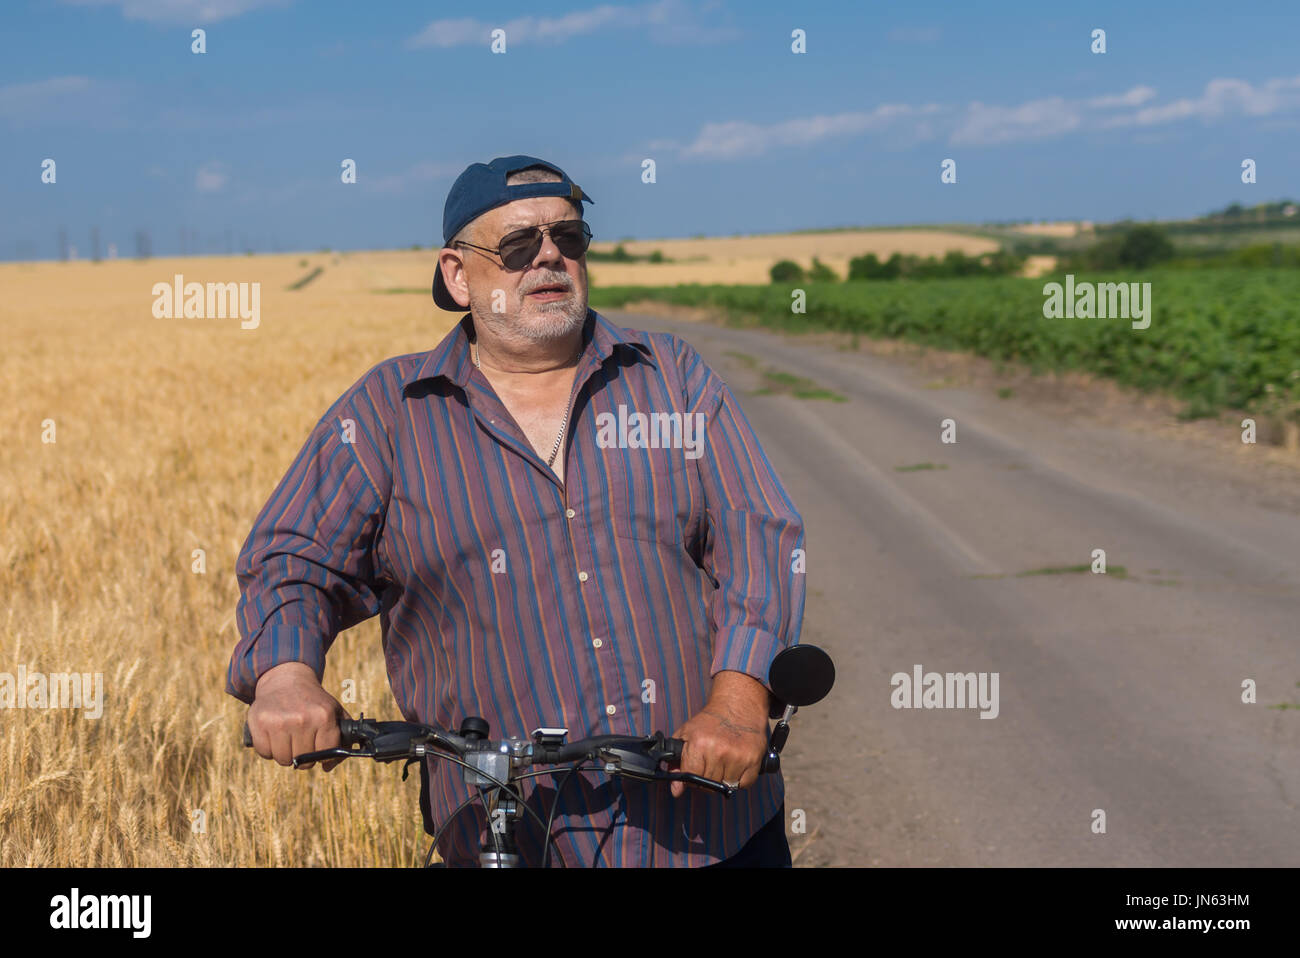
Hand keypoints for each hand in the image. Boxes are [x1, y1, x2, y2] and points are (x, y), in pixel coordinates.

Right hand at [246, 662, 349, 770]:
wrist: (286, 679)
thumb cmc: (312, 701)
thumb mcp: (334, 711)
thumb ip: (342, 739)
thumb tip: (328, 767)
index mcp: (324, 716)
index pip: (326, 754)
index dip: (323, 754)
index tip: (319, 746)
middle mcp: (302, 719)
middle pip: (304, 761)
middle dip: (303, 755)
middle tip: (301, 739)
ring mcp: (279, 722)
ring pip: (283, 760)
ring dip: (285, 753)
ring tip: (288, 736)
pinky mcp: (259, 723)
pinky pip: (265, 753)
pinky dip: (268, 748)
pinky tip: (274, 734)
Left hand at [669, 670, 770, 797]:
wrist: (738, 705)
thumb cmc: (711, 721)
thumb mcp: (686, 734)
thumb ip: (676, 763)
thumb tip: (676, 790)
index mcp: (699, 744)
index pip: (691, 778)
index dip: (691, 776)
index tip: (695, 768)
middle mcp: (718, 751)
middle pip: (708, 785)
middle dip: (707, 777)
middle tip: (711, 762)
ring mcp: (737, 756)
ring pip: (726, 786)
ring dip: (724, 778)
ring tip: (724, 761)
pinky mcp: (753, 760)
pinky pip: (743, 784)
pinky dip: (740, 779)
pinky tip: (736, 764)